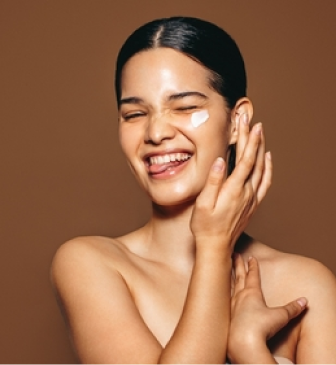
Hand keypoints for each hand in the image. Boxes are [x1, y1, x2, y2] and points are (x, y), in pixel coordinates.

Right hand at [190, 113, 271, 250]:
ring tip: (260, 133)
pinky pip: (265, 182)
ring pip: (261, 168)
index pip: (244, 159)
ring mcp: (252, 198)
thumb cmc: (205, 225)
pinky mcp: (253, 203)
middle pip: (254, 160)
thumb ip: (213, 181)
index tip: (249, 123)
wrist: (216, 246)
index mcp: (234, 190)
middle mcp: (247, 192)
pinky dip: (268, 168)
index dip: (248, 140)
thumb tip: (220, 160)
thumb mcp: (203, 204)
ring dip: (261, 149)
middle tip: (252, 120)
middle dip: (253, 138)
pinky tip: (267, 159)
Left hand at [228, 254, 306, 353]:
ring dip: (229, 276)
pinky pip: (224, 300)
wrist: (242, 343)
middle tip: (234, 254)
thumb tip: (304, 301)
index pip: (253, 275)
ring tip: (224, 268)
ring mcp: (231, 306)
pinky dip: (222, 293)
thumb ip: (292, 308)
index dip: (253, 266)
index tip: (251, 257)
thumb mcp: (280, 316)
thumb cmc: (261, 328)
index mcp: (252, 293)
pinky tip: (218, 293)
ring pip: (229, 286)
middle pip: (239, 276)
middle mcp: (240, 296)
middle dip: (238, 264)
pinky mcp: (226, 317)